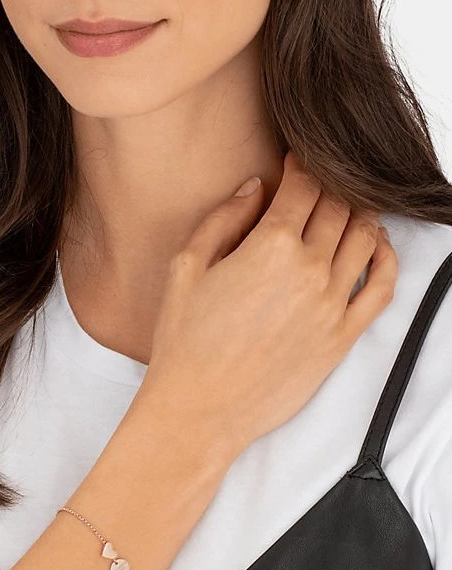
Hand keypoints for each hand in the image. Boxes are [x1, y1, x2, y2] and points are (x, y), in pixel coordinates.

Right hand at [138, 150, 397, 455]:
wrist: (199, 408)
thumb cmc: (185, 340)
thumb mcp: (186, 266)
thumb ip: (224, 218)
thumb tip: (256, 187)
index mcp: (269, 247)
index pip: (302, 186)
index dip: (301, 165)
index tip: (295, 160)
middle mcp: (309, 270)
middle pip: (337, 206)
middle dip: (329, 185)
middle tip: (318, 182)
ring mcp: (331, 304)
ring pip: (365, 238)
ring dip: (359, 212)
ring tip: (346, 206)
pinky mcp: (342, 336)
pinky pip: (382, 287)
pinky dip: (386, 257)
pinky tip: (376, 244)